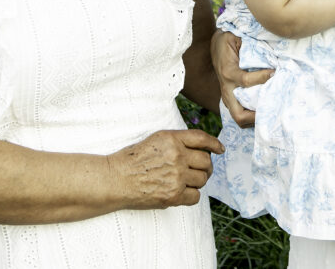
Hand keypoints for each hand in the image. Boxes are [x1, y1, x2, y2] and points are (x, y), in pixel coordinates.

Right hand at [108, 129, 223, 207]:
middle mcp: (176, 155)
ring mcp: (176, 176)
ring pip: (203, 179)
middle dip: (206, 167)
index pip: (202, 138)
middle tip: (200, 171)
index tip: (220, 149)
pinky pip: (196, 196)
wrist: (115, 179)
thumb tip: (201, 148)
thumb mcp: (155, 140)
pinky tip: (182, 193)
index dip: (214, 144)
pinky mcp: (173, 194)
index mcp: (172, 139)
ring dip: (198, 181)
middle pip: (206, 162)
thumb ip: (177, 141)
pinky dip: (191, 196)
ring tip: (186, 182)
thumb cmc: (132, 160)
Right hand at [210, 29, 272, 127]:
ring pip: (240, 118)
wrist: (216, 44)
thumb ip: (251, 45)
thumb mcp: (237, 37)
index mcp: (228, 72)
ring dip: (256, 117)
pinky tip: (266, 107)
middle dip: (257, 116)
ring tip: (272, 109)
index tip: (275, 72)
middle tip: (274, 108)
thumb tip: (272, 55)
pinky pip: (241, 113)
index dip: (262, 78)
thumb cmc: (229, 40)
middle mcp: (227, 89)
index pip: (246, 81)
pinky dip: (253, 114)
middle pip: (240, 115)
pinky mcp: (230, 98)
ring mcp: (227, 96)